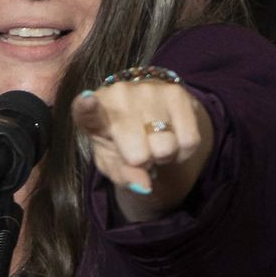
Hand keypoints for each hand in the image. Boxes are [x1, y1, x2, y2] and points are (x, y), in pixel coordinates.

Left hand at [72, 78, 212, 221]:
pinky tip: (172, 137)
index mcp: (93, 114)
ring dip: (164, 155)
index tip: (86, 101)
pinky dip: (183, 150)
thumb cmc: (121, 141)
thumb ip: (122, 174)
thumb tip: (144, 186)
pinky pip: (189, 140)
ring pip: (166, 148)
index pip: (87, 111)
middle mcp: (119, 95)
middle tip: (140, 151)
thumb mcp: (112, 162)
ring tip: (155, 142)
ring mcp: (149, 90)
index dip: (86, 107)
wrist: (148, 113)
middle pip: (139, 154)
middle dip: (143, 162)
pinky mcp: (176, 92)